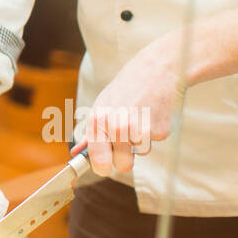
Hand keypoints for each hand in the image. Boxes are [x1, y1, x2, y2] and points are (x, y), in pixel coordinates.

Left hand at [81, 38, 186, 176]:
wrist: (155, 70)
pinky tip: (151, 113)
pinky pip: (155, 142)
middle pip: (123, 166)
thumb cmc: (126, 87)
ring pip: (141, 153)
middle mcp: (118, 128)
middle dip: (125, 158)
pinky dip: (154, 131)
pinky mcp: (160, 131)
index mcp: (100, 121)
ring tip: (139, 117)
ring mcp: (140, 130)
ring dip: (140, 141)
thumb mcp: (102, 105)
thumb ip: (92, 131)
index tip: (105, 165)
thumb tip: (77, 152)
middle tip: (127, 139)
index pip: (99, 160)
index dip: (102, 167)